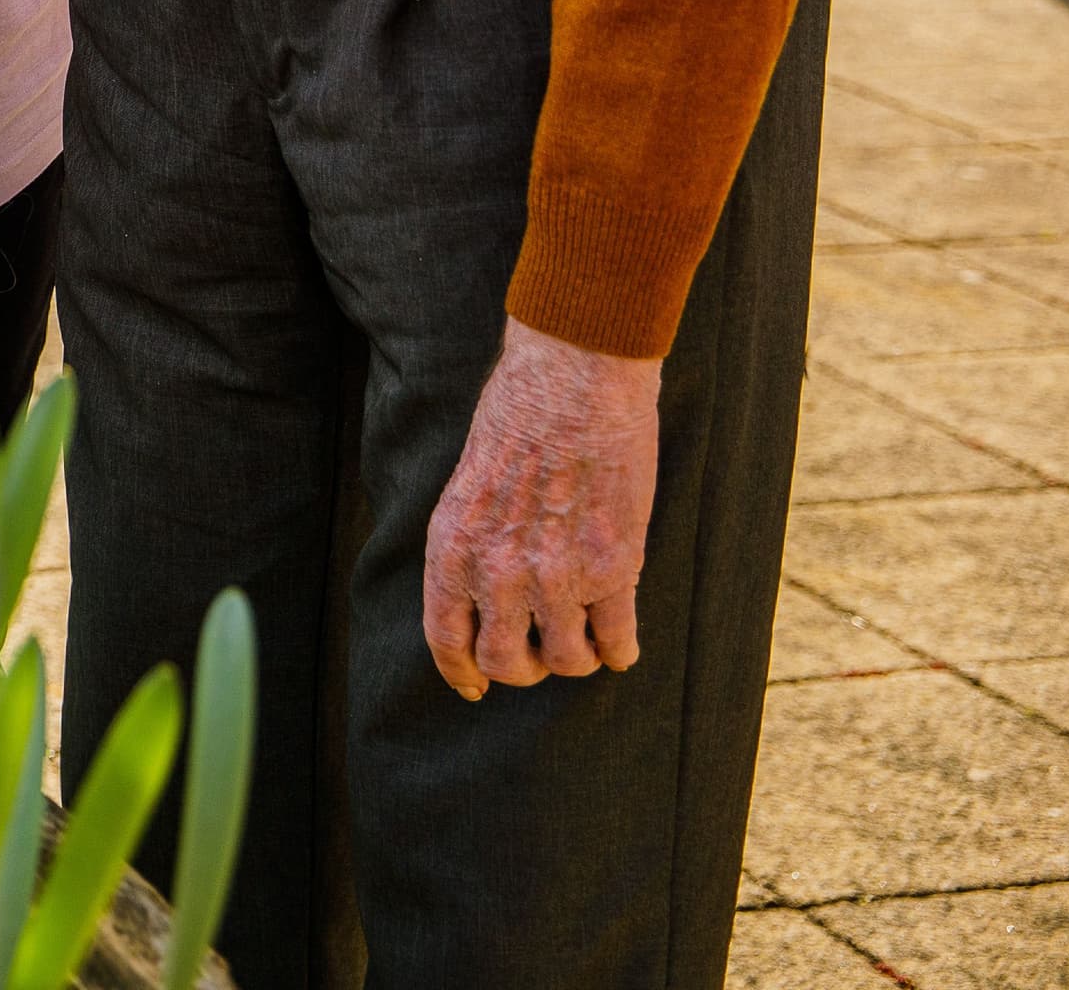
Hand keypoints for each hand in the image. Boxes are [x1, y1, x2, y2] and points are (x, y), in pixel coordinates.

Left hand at [422, 318, 662, 699]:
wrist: (571, 380)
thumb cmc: (516, 420)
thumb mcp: (467, 487)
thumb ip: (472, 546)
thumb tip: (482, 600)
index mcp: (453, 547)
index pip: (447, 638)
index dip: (462, 673)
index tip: (475, 687)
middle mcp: (500, 571)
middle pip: (508, 665)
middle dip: (525, 669)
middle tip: (541, 651)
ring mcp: (560, 575)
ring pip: (568, 661)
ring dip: (577, 658)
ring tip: (584, 637)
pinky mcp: (616, 567)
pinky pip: (619, 641)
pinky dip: (621, 651)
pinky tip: (621, 641)